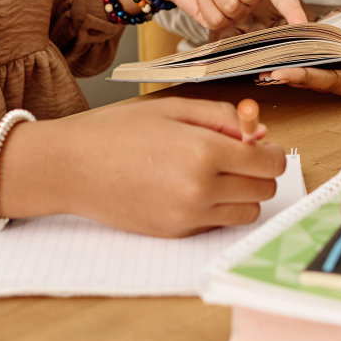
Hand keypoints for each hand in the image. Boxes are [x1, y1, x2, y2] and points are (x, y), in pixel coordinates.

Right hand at [0, 98, 285, 236]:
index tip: (259, 143)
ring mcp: (187, 216)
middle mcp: (200, 189)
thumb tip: (260, 131)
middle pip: (263, 190)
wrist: (71, 167)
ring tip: (215, 173)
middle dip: (258, 171)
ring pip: (247, 213)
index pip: (269, 163)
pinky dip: (217, 208)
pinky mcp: (175, 233)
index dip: (269, 151)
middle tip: (236, 155)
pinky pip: (217, 223)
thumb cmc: (116, 130)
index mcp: (203, 152)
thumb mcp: (173, 108)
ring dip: (242, 194)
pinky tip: (191, 188)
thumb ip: (222, 117)